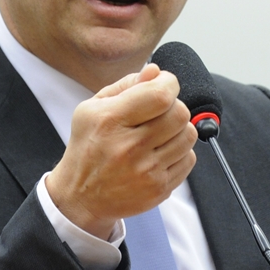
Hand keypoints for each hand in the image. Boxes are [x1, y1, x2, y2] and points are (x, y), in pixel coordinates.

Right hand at [47, 63, 197, 238]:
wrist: (80, 197)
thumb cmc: (89, 146)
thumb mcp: (93, 109)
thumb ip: (126, 86)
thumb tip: (155, 72)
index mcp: (110, 121)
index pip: (160, 95)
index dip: (169, 83)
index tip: (164, 84)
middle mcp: (129, 147)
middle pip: (179, 114)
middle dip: (174, 105)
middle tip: (160, 111)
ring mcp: (146, 171)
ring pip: (188, 135)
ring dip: (178, 129)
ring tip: (160, 132)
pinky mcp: (159, 188)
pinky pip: (188, 159)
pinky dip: (179, 151)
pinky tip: (160, 152)